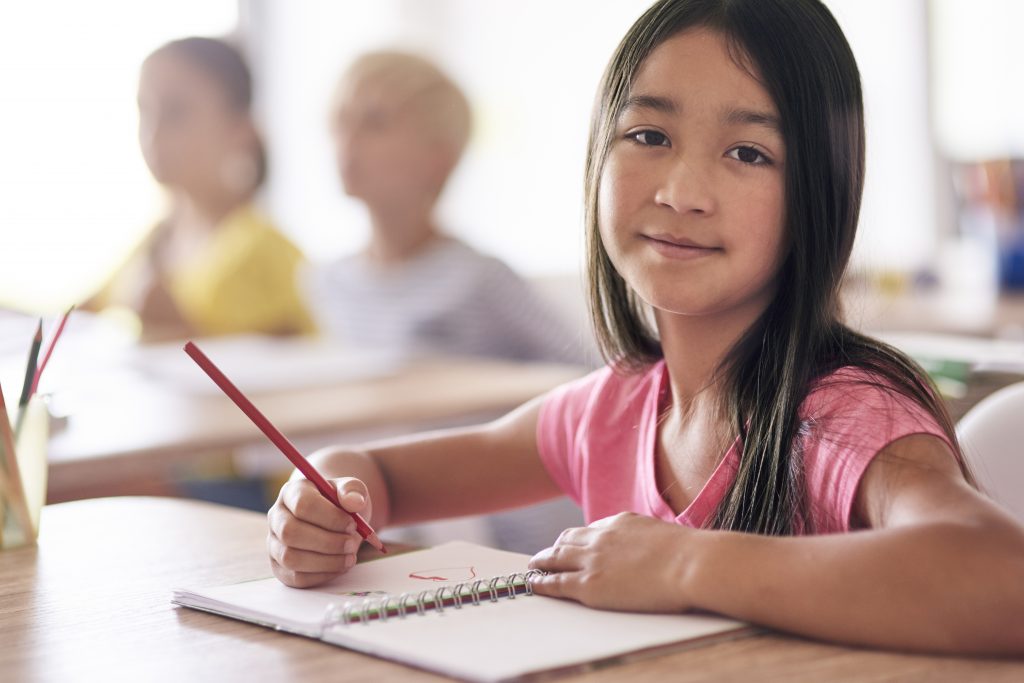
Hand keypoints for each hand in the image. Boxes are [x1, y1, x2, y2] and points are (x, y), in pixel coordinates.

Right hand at [267, 477, 372, 587]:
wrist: (336, 522)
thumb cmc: (341, 504)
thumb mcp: (351, 490)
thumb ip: (353, 490)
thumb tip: (354, 502)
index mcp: (291, 492)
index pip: (302, 504)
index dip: (329, 517)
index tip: (353, 524)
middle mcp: (276, 517)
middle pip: (290, 532)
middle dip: (327, 542)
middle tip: (352, 544)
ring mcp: (274, 543)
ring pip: (290, 558)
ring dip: (325, 561)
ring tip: (350, 557)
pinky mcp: (280, 566)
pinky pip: (295, 577)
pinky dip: (321, 575)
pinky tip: (340, 567)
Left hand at [528, 512, 693, 612]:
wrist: (692, 563)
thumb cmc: (691, 555)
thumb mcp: (665, 535)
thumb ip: (649, 540)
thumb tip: (655, 549)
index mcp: (620, 522)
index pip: (591, 529)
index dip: (579, 539)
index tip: (573, 544)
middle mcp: (601, 537)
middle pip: (567, 540)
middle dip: (555, 547)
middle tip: (545, 555)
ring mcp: (593, 561)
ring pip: (555, 558)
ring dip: (542, 562)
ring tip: (533, 567)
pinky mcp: (589, 585)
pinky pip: (556, 583)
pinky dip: (541, 582)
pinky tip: (533, 583)